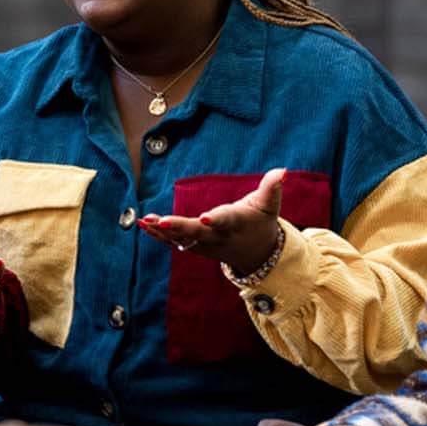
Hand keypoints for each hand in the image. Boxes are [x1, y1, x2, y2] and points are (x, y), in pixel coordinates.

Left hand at [140, 167, 283, 278]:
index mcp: (236, 224)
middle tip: (162, 221)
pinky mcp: (196, 247)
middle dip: (179, 227)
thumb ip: (272, 187)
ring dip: (163, 231)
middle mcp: (219, 237)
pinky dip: (158, 235)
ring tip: (146, 220)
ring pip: (182, 239)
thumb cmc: (261, 222)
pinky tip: (143, 224)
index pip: (225, 221)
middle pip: (197, 233)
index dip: (215, 220)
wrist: (258, 255)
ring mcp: (205, 245)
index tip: (204, 218)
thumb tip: (282, 171)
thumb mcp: (270, 205)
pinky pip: (175, 242)